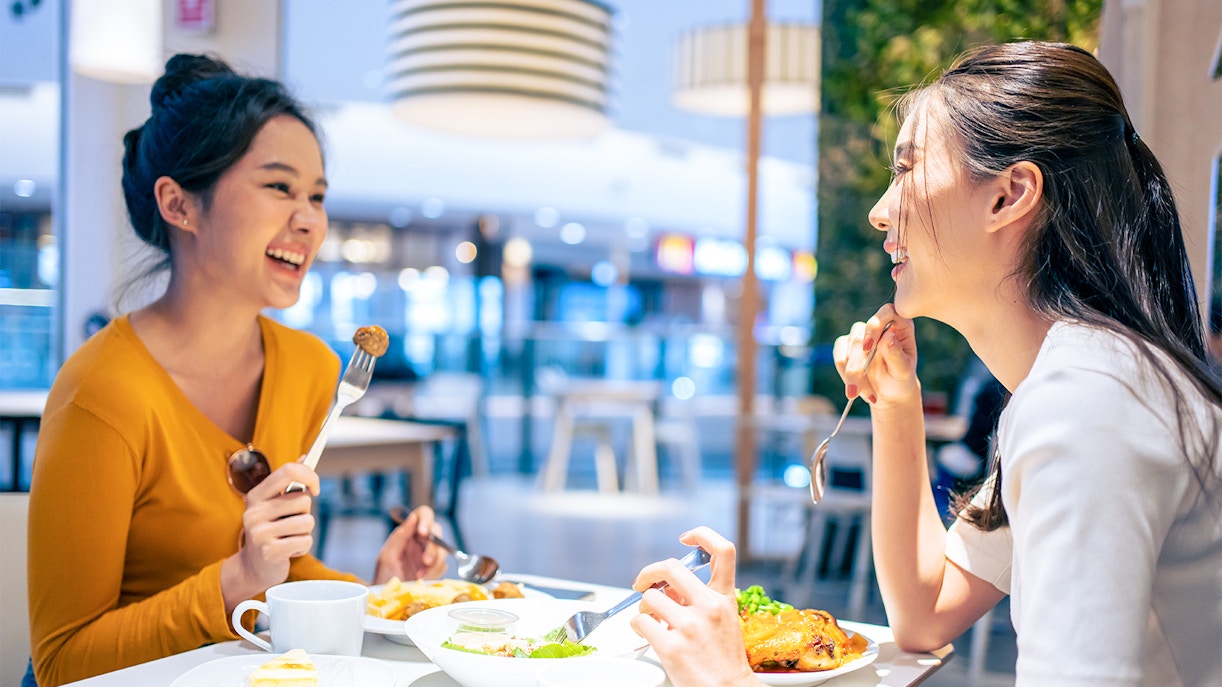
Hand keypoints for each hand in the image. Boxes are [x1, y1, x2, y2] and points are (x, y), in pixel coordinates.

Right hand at [222, 462, 318, 611]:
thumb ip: (288, 482)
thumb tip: (304, 457)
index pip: (287, 471)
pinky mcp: (270, 552)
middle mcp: (254, 512)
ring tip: (289, 538)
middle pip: (303, 500)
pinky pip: (305, 542)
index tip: (315, 489)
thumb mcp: (274, 504)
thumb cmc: (269, 530)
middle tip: (290, 524)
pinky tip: (288, 550)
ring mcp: (260, 533)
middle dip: (305, 513)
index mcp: (256, 496)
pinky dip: (302, 547)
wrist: (253, 567)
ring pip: (307, 522)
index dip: (309, 476)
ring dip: (305, 532)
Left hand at [374, 505, 446, 582]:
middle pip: (437, 532)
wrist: (388, 599)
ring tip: (420, 576)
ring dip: (435, 563)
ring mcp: (430, 554)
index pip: (424, 515)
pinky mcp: (435, 568)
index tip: (423, 533)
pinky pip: (443, 566)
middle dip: (433, 548)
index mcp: (409, 532)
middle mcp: (421, 540)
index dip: (426, 520)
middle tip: (425, 561)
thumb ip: (400, 536)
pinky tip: (422, 579)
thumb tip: (413, 517)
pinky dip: (435, 573)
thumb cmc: (384, 576)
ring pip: (443, 550)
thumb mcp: (388, 555)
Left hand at [629, 527, 760, 686]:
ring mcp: (689, 625)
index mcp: (724, 598)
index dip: (702, 535)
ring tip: (650, 619)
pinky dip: (637, 626)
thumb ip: (700, 598)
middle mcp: (708, 607)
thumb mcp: (723, 620)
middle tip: (642, 582)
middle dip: (649, 572)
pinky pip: (640, 621)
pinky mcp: (671, 645)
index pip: (723, 550)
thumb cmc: (723, 658)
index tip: (686, 539)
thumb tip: (668, 587)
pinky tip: (645, 632)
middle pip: (670, 567)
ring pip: (650, 597)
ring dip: (643, 607)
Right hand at [833, 304, 919, 409]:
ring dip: (852, 374)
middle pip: (861, 336)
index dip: (874, 327)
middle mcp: (879, 327)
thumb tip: (888, 336)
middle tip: (859, 390)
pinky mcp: (846, 346)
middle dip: (858, 366)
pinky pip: (838, 356)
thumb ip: (896, 354)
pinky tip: (854, 389)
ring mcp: (860, 335)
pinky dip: (844, 374)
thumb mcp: (903, 371)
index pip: (886, 312)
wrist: (890, 393)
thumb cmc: (901, 379)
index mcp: (899, 326)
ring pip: (848, 347)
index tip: (867, 348)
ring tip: (864, 395)